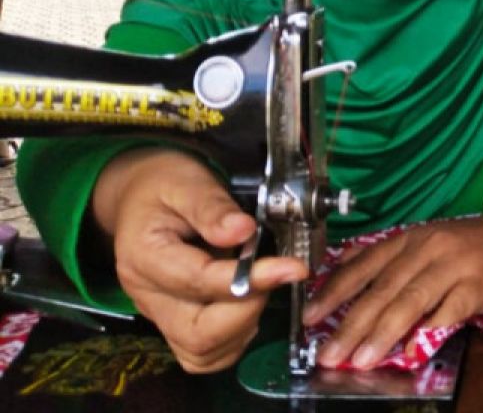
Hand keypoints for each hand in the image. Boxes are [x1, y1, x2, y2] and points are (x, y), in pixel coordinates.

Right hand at [92, 149, 307, 372]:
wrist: (139, 196)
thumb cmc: (163, 185)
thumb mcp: (186, 181)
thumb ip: (212, 207)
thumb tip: (244, 231)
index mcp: (144, 256)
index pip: (200, 282)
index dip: (251, 279)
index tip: (292, 268)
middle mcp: (147, 296)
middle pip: (197, 335)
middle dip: (248, 312)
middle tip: (275, 275)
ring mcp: (159, 315)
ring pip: (203, 353)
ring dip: (244, 326)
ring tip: (261, 284)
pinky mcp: (174, 324)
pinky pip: (206, 353)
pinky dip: (235, 336)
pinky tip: (249, 301)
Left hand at [302, 216, 482, 370]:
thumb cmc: (474, 246)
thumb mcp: (428, 242)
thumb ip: (392, 259)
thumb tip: (348, 273)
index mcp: (410, 239)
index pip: (364, 266)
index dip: (334, 292)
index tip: (309, 318)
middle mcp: (427, 249)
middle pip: (382, 289)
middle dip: (351, 324)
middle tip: (328, 353)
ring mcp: (454, 266)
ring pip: (410, 301)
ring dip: (382, 333)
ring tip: (360, 359)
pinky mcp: (479, 286)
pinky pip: (449, 311)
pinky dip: (429, 331)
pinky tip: (412, 352)